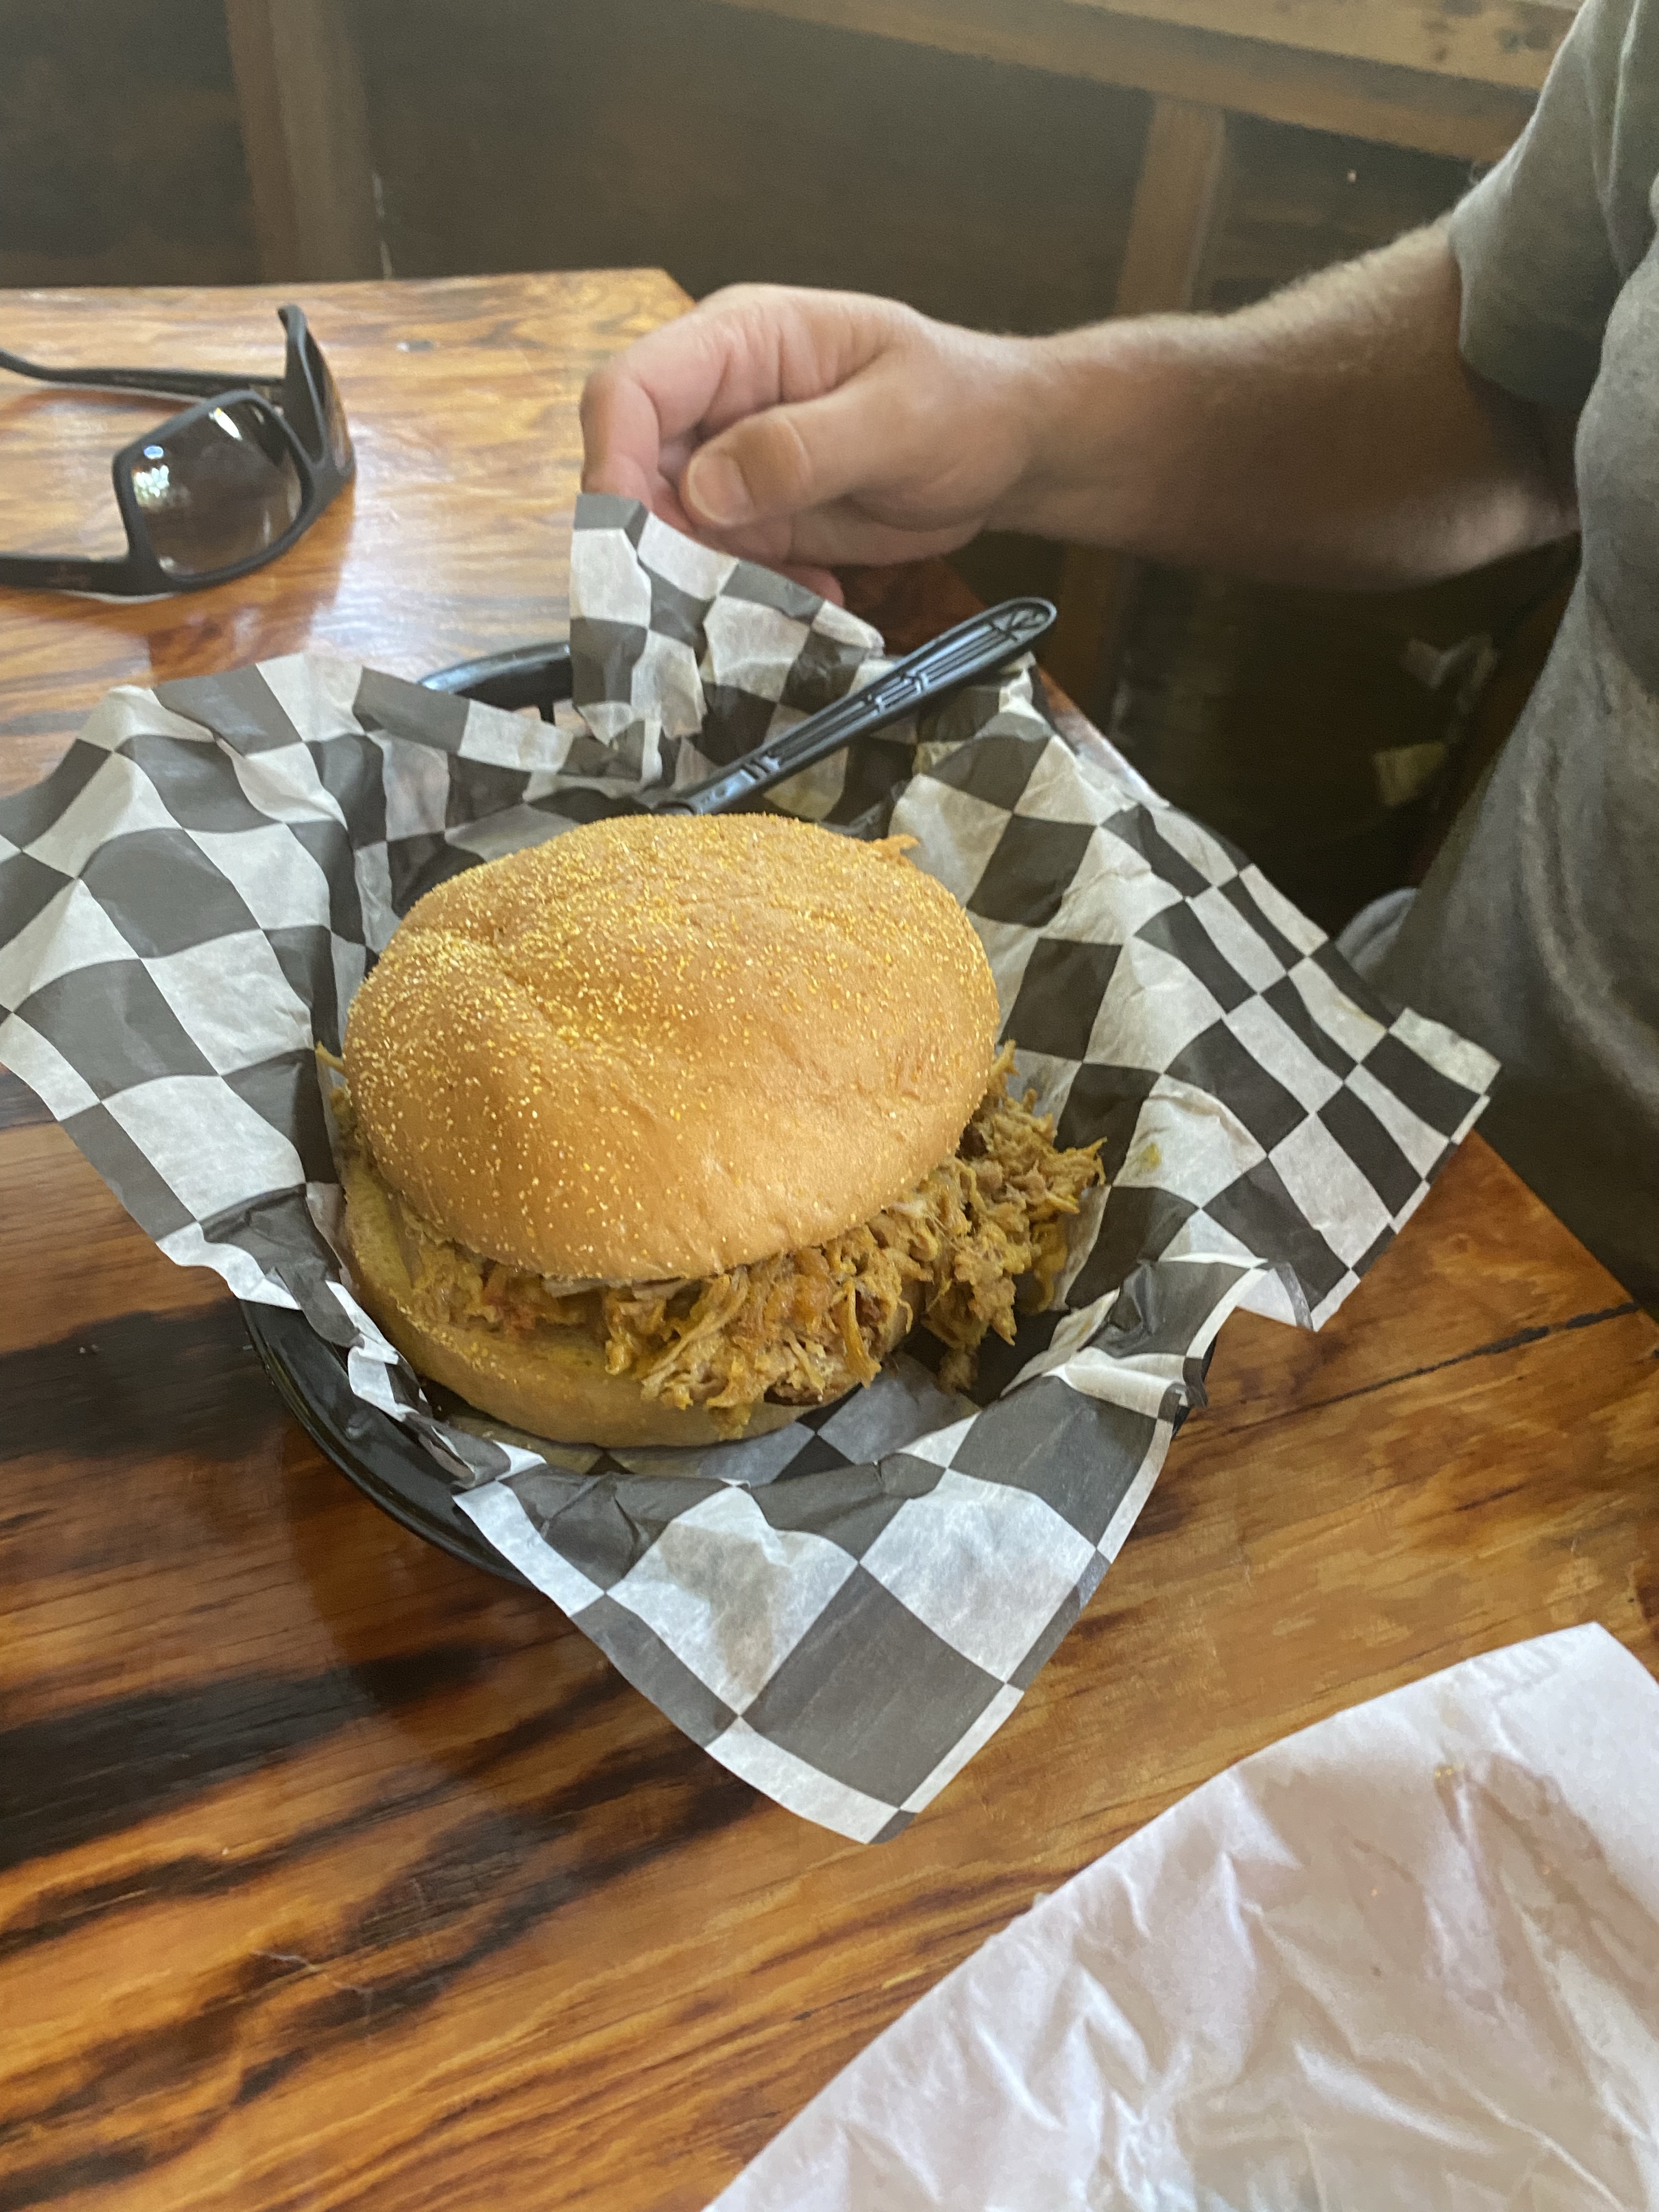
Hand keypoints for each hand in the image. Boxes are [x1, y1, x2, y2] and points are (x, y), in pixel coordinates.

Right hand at [580, 285, 1043, 596]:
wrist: (1007, 448)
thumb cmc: (963, 404)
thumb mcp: (895, 420)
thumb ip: (800, 450)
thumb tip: (702, 490)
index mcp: (741, 342)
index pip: (631, 391)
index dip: (614, 462)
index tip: (631, 539)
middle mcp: (719, 403)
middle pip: (635, 472)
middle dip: (657, 544)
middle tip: (708, 599)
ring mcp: (732, 466)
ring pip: (671, 534)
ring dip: (710, 584)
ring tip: (783, 602)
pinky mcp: (756, 520)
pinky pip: (721, 569)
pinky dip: (753, 596)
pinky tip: (817, 595)